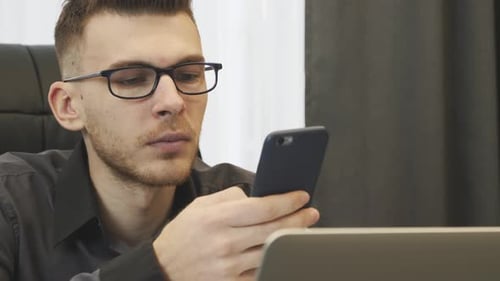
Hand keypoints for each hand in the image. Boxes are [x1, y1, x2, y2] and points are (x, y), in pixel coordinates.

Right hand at [152, 186, 319, 280]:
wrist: (163, 270)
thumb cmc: (183, 235)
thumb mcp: (200, 206)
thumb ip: (230, 197)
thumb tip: (258, 196)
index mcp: (217, 219)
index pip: (263, 207)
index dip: (287, 201)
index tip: (302, 196)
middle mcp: (224, 243)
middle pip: (273, 229)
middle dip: (298, 219)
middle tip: (311, 213)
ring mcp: (229, 267)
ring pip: (272, 251)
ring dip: (292, 240)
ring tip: (302, 229)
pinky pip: (262, 272)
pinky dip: (276, 260)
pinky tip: (283, 252)